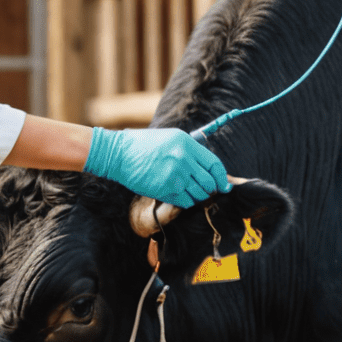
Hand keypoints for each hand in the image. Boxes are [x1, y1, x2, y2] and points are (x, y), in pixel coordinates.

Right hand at [83, 126, 229, 207]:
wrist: (118, 154)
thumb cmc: (143, 146)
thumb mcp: (170, 139)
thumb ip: (190, 151)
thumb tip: (209, 169)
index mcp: (187, 143)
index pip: (214, 165)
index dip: (221, 178)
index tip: (223, 185)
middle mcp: (184, 159)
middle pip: (209, 183)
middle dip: (209, 190)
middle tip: (204, 191)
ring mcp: (175, 175)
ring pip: (199, 195)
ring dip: (196, 196)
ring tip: (187, 191)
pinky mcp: (166, 190)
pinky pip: (185, 202)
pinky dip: (184, 201)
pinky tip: (177, 194)